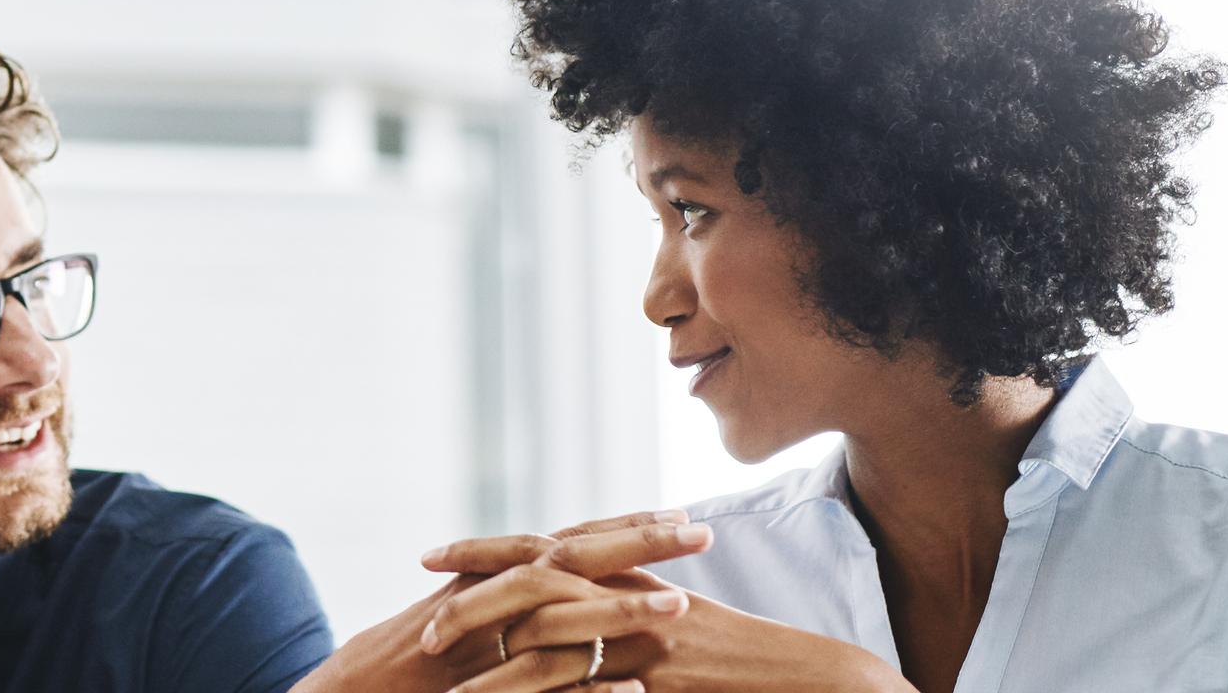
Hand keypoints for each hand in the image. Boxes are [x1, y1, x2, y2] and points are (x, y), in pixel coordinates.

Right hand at [287, 513, 707, 692]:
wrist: (353, 690)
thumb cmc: (414, 661)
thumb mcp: (471, 616)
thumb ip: (515, 600)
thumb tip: (566, 591)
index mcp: (495, 580)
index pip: (570, 543)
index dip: (624, 528)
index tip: (680, 513)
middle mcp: (491, 597)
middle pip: (573, 558)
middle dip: (640, 542)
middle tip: (703, 530)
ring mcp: (483, 638)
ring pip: (560, 617)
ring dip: (621, 610)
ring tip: (682, 606)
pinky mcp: (479, 685)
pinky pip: (538, 686)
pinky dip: (585, 691)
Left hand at [447, 590, 911, 692]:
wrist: (805, 676)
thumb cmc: (736, 659)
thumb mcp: (669, 623)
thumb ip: (617, 610)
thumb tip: (563, 623)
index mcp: (629, 575)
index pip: (543, 549)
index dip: (485, 550)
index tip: (432, 556)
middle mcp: (632, 595)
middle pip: (534, 578)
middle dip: (472, 592)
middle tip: (421, 609)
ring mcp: (645, 637)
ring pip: (550, 634)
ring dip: (491, 654)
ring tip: (440, 671)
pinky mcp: (657, 679)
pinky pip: (585, 687)